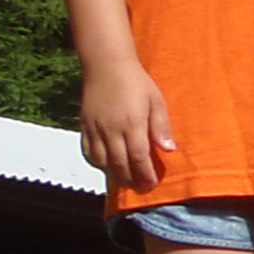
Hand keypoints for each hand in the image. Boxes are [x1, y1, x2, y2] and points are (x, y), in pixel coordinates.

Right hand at [79, 56, 174, 193]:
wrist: (106, 65)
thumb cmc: (136, 81)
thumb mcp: (156, 101)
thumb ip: (161, 126)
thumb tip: (169, 150)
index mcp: (132, 123)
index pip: (138, 158)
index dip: (145, 175)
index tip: (152, 185)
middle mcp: (111, 129)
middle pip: (119, 164)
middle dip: (131, 180)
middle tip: (141, 188)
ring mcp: (95, 128)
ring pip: (102, 161)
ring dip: (114, 174)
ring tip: (126, 180)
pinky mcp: (84, 125)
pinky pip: (88, 151)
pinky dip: (97, 163)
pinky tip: (107, 165)